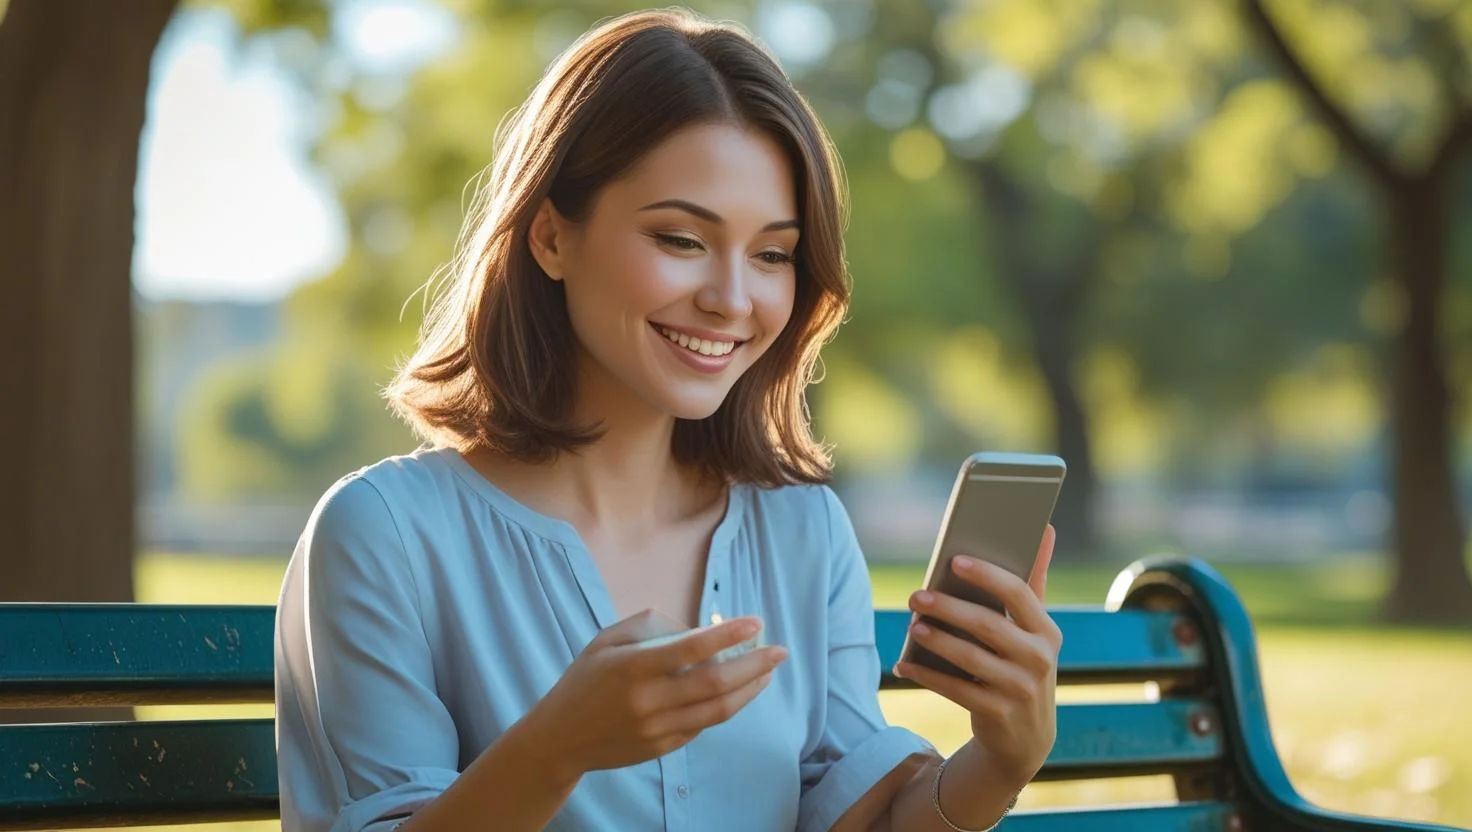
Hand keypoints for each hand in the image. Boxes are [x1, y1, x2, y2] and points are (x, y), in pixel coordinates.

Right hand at [524, 609, 788, 780]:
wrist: (560, 738)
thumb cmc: (585, 679)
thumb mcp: (606, 639)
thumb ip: (650, 626)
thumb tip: (697, 631)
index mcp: (632, 667)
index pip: (690, 649)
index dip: (727, 635)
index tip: (756, 622)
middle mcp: (647, 700)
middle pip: (715, 683)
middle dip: (754, 665)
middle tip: (779, 650)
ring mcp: (657, 729)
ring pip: (718, 710)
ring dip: (749, 689)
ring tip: (768, 672)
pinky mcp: (662, 748)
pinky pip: (704, 725)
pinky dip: (726, 706)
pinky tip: (739, 690)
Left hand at [893, 525, 1060, 788]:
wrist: (1026, 736)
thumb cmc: (1023, 664)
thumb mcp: (1034, 629)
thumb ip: (1034, 580)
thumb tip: (1045, 527)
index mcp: (1047, 631)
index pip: (1019, 594)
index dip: (987, 575)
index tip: (954, 560)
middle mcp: (1039, 659)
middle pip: (989, 625)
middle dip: (949, 608)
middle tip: (916, 595)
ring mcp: (1020, 689)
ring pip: (970, 658)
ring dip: (937, 640)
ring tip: (913, 626)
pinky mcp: (998, 714)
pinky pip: (955, 690)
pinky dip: (927, 676)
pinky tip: (904, 665)